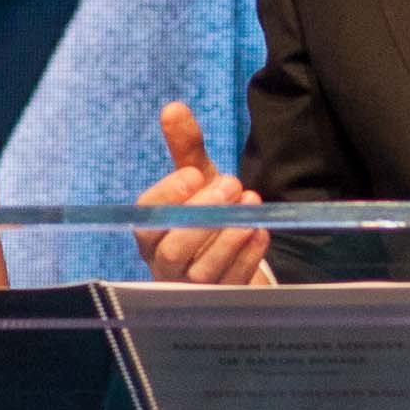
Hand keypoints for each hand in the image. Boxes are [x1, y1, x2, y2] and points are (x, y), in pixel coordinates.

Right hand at [136, 98, 267, 281]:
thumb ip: (186, 148)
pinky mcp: (219, 301)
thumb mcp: (199, 180)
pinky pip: (231, 285)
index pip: (147, 219)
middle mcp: (164, 264)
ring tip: (251, 207)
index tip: (195, 174)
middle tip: (232, 185)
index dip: (168, 197)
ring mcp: (191, 289)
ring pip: (201, 272)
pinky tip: (262, 231)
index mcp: (152, 233)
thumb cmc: (207, 214)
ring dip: (228, 238)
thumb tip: (173, 108)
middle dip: (204, 216)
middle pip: (173, 249)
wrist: (232, 256)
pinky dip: (247, 257)